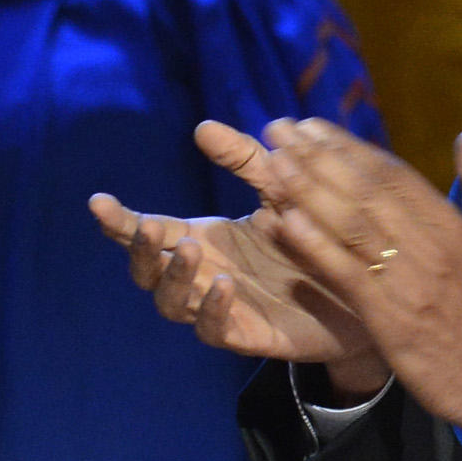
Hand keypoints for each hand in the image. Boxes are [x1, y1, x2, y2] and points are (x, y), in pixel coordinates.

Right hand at [92, 123, 375, 372]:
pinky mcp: (248, 335)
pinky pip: (213, 329)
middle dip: (140, 249)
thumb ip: (245, 160)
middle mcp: (204, 275)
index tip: (99, 201)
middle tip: (147, 227)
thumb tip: (202, 125)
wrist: (362, 288)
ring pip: (172, 303)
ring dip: (174, 276)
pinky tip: (224, 285)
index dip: (120, 220)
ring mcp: (221, 308)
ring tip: (190, 249)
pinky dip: (211, 308)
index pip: (150, 230)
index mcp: (206, 240)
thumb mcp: (281, 190)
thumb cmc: (313, 238)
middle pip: (148, 270)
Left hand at [246, 119, 461, 443]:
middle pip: (365, 188)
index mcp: (449, 223)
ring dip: (306, 190)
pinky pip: (345, 271)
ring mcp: (408, 278)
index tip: (311, 125)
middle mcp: (429, 243)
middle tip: (278, 129)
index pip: (392, 173)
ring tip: (270, 163)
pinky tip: (284, 222)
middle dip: (317, 156)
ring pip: (351, 223)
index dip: (347, 146)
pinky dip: (314, 245)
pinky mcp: (389, 315)